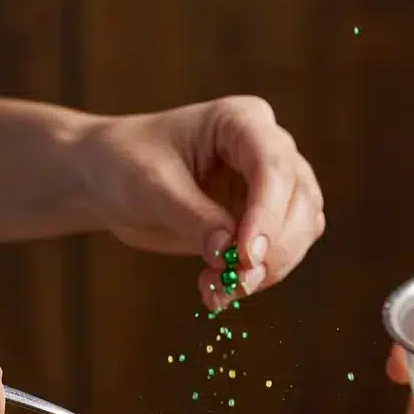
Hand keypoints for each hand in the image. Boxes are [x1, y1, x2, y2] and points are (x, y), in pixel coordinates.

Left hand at [77, 95, 324, 309]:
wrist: (111, 179)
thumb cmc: (127, 164)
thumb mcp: (151, 187)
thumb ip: (192, 218)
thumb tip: (230, 254)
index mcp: (241, 121)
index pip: (274, 166)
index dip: (267, 214)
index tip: (247, 257)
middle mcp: (267, 148)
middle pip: (300, 201)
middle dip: (273, 250)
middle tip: (235, 283)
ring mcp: (271, 186)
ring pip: (301, 230)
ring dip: (267, 271)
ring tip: (216, 290)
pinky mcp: (264, 220)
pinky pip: (281, 253)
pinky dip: (256, 279)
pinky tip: (216, 292)